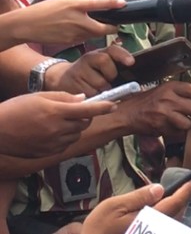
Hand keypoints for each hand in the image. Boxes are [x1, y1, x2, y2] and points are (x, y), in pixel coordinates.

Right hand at [0, 92, 115, 157]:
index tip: (114, 104)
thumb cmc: (16, 109)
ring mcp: (53, 143)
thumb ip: (64, 97)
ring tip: (58, 121)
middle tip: (74, 110)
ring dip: (75, 127)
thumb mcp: (40, 96)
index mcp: (56, 112)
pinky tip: (51, 132)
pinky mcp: (48, 153)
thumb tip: (83, 99)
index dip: (103, 107)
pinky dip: (65, 137)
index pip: (88, 109)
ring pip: (76, 134)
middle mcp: (57, 129)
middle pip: (85, 123)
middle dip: (85, 116)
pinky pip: (65, 144)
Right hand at [3, 0, 125, 47]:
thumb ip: (81, 0)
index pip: (99, 4)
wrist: (27, 25)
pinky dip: (84, 35)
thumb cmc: (45, 9)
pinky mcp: (70, 41)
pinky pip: (83, 38)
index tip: (123, 4)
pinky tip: (75, 30)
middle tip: (114, 26)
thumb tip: (94, 2)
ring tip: (90, 25)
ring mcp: (74, 32)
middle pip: (102, 28)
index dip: (113, 4)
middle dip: (111, 28)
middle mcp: (77, 19)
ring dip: (97, 31)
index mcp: (75, 5)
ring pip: (93, 34)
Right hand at [46, 44, 134, 96]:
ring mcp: (78, 70)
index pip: (112, 49)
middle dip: (111, 74)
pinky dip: (94, 98)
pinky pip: (90, 94)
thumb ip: (115, 67)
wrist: (62, 78)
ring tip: (98, 89)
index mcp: (99, 53)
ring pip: (99, 82)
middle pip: (105, 62)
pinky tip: (90, 94)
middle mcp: (88, 58)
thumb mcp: (101, 66)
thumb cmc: (90, 74)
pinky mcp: (72, 84)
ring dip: (103, 89)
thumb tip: (133, 83)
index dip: (122, 54)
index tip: (131, 62)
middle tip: (108, 80)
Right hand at [75, 181, 190, 233]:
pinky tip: (157, 216)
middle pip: (177, 214)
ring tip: (170, 200)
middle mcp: (155, 230)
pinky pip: (163, 229)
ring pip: (172, 224)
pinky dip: (166, 221)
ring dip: (174, 211)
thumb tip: (159, 189)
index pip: (175, 203)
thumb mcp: (113, 207)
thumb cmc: (98, 231)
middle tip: (183, 188)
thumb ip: (138, 197)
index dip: (186, 191)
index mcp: (149, 220)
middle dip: (181, 201)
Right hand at [119, 81, 190, 137]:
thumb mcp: (166, 89)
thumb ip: (185, 92)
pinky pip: (178, 132)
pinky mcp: (161, 126)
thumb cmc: (149, 101)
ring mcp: (165, 113)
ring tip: (179, 119)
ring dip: (187, 123)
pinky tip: (170, 125)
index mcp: (172, 87)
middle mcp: (169, 98)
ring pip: (188, 122)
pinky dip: (177, 131)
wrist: (129, 113)